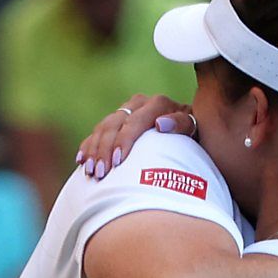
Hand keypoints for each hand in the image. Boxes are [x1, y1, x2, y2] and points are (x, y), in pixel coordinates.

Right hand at [77, 94, 193, 178]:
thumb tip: (161, 124)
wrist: (192, 136)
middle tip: (99, 174)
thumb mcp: (197, 131)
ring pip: (103, 127)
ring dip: (93, 150)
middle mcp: (140, 103)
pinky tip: (81, 160)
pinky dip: (89, 146)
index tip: (117, 163)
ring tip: (89, 172)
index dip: (123, 141)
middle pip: (114, 124)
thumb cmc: (197, 138)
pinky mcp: (117, 119)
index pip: (134, 121)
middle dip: (103, 150)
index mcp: (159, 103)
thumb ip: (183, 124)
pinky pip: (98, 131)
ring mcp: (126, 110)